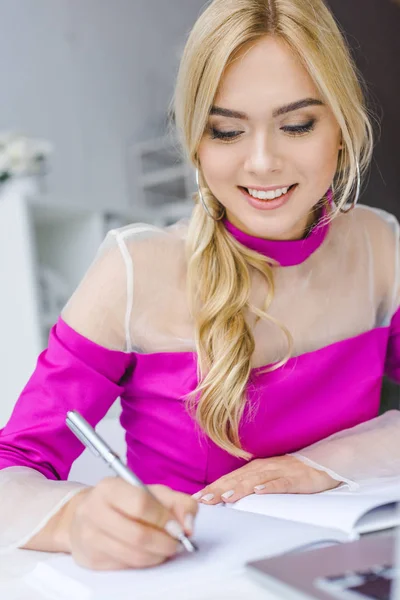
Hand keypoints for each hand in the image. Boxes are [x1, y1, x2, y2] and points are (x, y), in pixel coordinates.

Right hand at [60, 478, 197, 569]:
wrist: (87, 514)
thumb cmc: (124, 501)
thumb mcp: (152, 492)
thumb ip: (177, 502)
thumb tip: (189, 525)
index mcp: (110, 488)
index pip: (141, 504)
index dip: (164, 519)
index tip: (179, 527)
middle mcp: (95, 510)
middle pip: (138, 535)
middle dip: (164, 543)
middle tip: (177, 543)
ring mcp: (90, 536)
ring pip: (133, 555)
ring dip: (157, 555)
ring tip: (166, 549)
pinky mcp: (91, 559)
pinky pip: (126, 566)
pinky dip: (145, 562)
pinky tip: (149, 553)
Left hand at [194, 455, 339, 504]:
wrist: (324, 462)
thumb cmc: (294, 472)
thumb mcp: (269, 477)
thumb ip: (251, 484)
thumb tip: (228, 496)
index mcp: (256, 468)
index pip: (230, 478)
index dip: (213, 487)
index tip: (196, 498)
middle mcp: (265, 467)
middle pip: (238, 479)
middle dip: (219, 489)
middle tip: (203, 500)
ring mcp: (280, 471)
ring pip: (256, 480)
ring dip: (240, 488)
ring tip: (226, 497)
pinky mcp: (296, 478)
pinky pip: (282, 482)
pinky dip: (270, 486)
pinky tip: (260, 491)